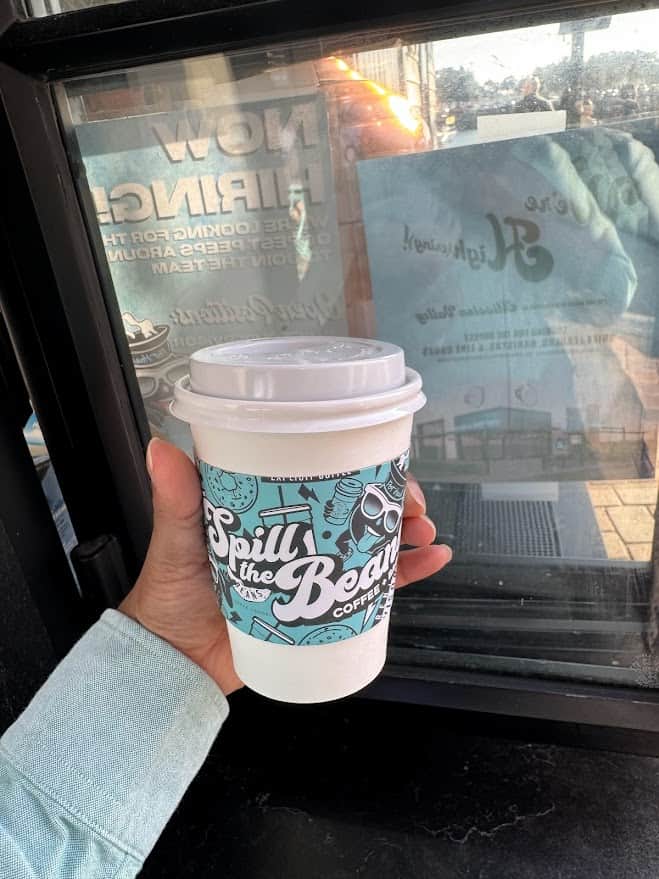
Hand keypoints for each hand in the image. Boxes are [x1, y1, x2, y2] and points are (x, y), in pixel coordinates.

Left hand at [120, 438, 451, 695]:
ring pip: (371, 541)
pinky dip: (408, 572)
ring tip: (424, 530)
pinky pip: (374, 589)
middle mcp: (297, 534)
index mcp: (268, 508)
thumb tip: (161, 449)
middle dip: (391, 498)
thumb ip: (174, 500)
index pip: (319, 474)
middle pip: (355, 506)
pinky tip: (433, 559)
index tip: (382, 463)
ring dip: (406, 530)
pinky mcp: (323, 607)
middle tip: (411, 504)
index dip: (356, 465)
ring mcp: (313, 570)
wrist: (176, 662)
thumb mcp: (177, 541)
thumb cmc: (170, 595)